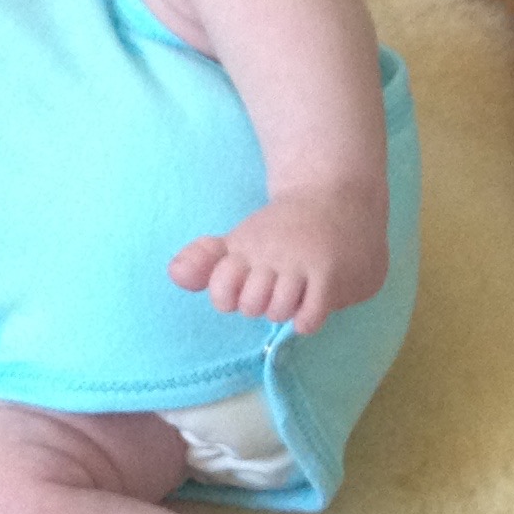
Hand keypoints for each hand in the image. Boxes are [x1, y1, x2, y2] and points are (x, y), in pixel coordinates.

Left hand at [169, 186, 386, 337]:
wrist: (339, 194)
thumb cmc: (285, 227)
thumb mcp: (243, 239)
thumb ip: (207, 260)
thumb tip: (174, 275)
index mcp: (246, 246)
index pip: (221, 292)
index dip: (228, 297)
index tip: (245, 283)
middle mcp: (270, 254)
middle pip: (250, 306)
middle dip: (260, 304)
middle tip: (276, 285)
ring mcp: (301, 264)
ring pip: (278, 311)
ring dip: (286, 310)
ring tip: (296, 291)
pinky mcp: (331, 275)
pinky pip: (309, 316)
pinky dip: (306, 319)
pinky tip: (310, 305)